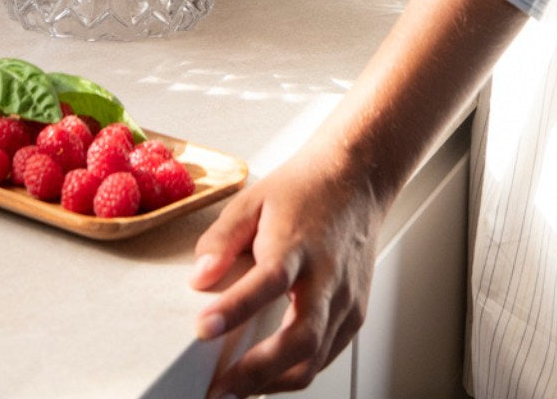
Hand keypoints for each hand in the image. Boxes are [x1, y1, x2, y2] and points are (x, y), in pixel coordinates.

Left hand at [192, 143, 385, 396]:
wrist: (357, 180)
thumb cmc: (307, 189)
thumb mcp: (254, 199)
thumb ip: (223, 239)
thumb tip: (199, 277)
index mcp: (298, 243)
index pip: (269, 281)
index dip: (235, 308)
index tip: (203, 328)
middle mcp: (327, 275)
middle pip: (300, 337)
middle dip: (258, 372)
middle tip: (220, 391)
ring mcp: (345, 298)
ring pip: (314, 358)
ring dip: (274, 383)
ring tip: (237, 392)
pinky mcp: (355, 312)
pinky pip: (326, 355)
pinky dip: (296, 372)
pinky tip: (270, 377)